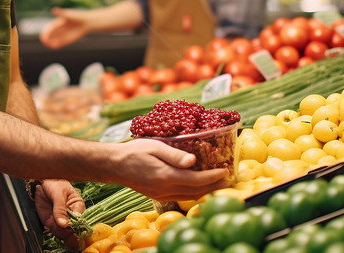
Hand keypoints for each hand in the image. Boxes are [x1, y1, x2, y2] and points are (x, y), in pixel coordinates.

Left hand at [33, 179, 84, 248]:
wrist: (42, 182)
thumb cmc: (54, 184)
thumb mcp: (58, 194)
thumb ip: (60, 209)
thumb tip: (64, 225)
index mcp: (78, 206)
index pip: (81, 220)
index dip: (76, 225)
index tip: (69, 226)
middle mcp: (72, 216)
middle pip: (74, 230)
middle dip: (68, 232)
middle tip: (61, 227)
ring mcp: (63, 221)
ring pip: (65, 233)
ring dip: (59, 231)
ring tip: (54, 221)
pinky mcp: (53, 224)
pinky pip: (55, 232)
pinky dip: (53, 230)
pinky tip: (50, 223)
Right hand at [39, 8, 90, 48]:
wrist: (86, 22)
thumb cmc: (77, 16)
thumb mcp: (68, 15)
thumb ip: (61, 14)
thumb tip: (54, 10)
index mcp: (56, 23)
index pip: (48, 29)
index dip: (45, 33)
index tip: (44, 36)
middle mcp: (58, 30)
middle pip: (48, 36)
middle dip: (46, 39)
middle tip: (45, 41)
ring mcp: (61, 35)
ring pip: (52, 41)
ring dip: (49, 44)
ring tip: (49, 45)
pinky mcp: (66, 40)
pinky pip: (58, 45)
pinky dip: (55, 46)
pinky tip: (54, 46)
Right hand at [109, 138, 230, 201]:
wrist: (114, 165)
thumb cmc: (134, 151)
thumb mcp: (155, 146)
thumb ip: (174, 155)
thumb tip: (194, 161)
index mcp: (166, 176)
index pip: (197, 180)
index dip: (214, 177)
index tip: (226, 171)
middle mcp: (165, 189)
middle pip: (196, 192)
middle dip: (215, 187)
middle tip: (230, 180)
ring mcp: (161, 195)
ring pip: (189, 196)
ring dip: (206, 191)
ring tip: (219, 184)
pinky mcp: (157, 195)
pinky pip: (181, 196)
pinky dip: (194, 192)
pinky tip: (199, 186)